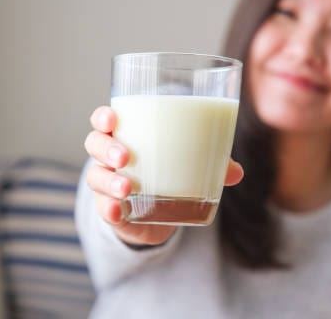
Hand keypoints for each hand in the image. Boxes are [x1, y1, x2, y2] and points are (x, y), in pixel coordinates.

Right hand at [84, 105, 243, 246]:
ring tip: (126, 188)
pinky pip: (101, 207)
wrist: (157, 214)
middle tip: (125, 156)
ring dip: (108, 180)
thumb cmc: (170, 172)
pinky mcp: (110, 208)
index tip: (113, 118)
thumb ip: (212, 164)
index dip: (104, 116)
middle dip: (106, 148)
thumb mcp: (190, 164)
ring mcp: (106, 183)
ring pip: (95, 175)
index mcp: (126, 135)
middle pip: (94, 143)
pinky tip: (117, 212)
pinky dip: (108, 209)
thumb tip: (237, 172)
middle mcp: (109, 157)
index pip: (104, 119)